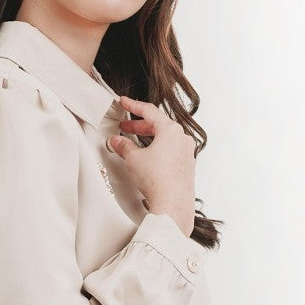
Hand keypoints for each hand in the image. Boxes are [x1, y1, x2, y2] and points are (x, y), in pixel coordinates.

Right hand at [107, 95, 196, 237]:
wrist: (173, 203)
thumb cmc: (158, 179)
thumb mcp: (133, 159)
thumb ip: (124, 146)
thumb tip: (117, 141)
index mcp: (171, 130)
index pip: (149, 111)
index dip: (133, 106)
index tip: (124, 102)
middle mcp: (182, 139)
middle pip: (158, 125)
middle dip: (139, 126)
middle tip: (125, 127)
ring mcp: (187, 153)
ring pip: (165, 139)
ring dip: (148, 139)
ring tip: (132, 144)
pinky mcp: (187, 167)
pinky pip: (170, 152)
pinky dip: (157, 150)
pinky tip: (147, 158)